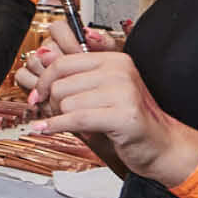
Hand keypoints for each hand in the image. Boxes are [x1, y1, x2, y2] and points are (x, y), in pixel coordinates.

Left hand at [17, 35, 197, 185]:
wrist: (160, 143)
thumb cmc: (127, 117)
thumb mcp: (102, 90)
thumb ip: (75, 73)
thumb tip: (41, 54)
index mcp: (114, 60)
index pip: (64, 62)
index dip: (44, 81)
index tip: (37, 94)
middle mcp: (120, 72)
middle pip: (61, 84)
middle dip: (52, 104)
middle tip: (55, 114)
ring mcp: (124, 93)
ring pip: (67, 103)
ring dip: (60, 118)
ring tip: (71, 124)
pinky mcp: (123, 116)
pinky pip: (77, 120)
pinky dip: (56, 126)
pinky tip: (44, 130)